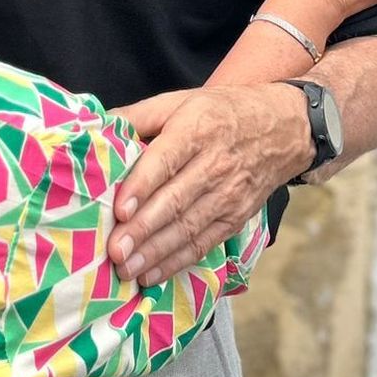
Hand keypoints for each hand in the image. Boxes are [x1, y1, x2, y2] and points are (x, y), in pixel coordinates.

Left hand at [108, 83, 311, 284]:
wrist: (284, 128)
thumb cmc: (220, 113)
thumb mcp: (179, 101)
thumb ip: (137, 115)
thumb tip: (93, 129)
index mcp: (197, 129)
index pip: (166, 160)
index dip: (142, 186)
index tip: (120, 210)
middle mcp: (215, 164)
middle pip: (176, 201)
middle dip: (144, 229)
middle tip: (115, 251)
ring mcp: (229, 194)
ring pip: (189, 227)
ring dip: (156, 252)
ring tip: (127, 270)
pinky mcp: (236, 217)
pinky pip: (204, 243)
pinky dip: (177, 262)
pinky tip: (152, 274)